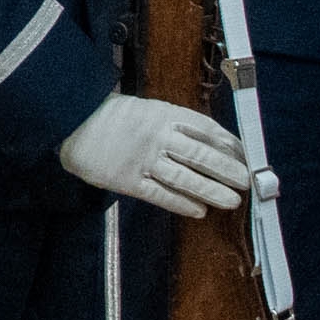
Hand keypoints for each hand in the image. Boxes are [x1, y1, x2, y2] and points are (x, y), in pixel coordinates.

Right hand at [56, 93, 258, 218]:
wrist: (72, 123)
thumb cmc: (112, 116)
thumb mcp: (147, 108)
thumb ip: (175, 122)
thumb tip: (211, 139)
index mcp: (164, 114)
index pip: (205, 128)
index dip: (228, 143)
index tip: (244, 154)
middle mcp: (157, 136)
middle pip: (200, 154)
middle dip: (227, 169)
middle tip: (246, 181)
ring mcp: (143, 159)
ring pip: (185, 177)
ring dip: (211, 190)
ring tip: (232, 200)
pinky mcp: (128, 180)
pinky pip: (160, 194)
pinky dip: (181, 203)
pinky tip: (198, 210)